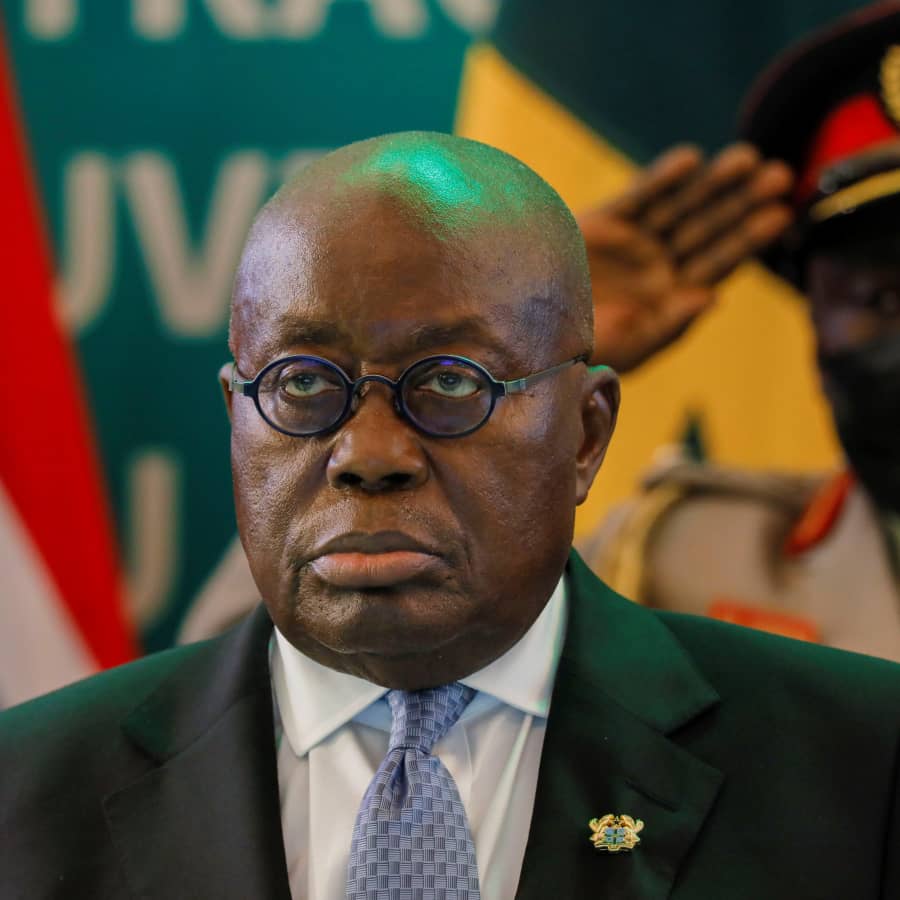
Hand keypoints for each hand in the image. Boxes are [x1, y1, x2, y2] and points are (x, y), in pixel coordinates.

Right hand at [579, 143, 793, 371]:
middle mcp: (655, 264)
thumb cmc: (579, 352)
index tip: (780, 214)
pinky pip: (637, 197)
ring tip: (746, 158)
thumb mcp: (631, 345)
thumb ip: (672, 323)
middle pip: (706, 228)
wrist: (528, 333)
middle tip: (779, 174)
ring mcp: (631, 241)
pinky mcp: (602, 222)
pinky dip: (661, 180)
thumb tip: (714, 296)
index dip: (747, 238)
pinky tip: (689, 162)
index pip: (717, 262)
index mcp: (669, 295)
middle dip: (740, 202)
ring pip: (678, 207)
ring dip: (711, 184)